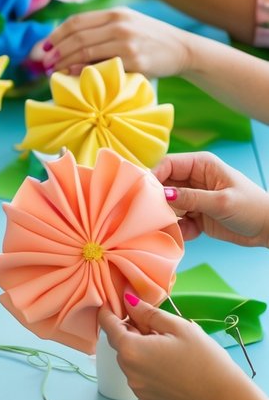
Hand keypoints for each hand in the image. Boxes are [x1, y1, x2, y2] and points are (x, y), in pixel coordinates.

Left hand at [36, 8, 193, 76]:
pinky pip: (102, 66)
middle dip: (56, 51)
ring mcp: (127, 42)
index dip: (56, 35)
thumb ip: (101, 29)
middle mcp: (120, 24)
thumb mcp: (126, 25)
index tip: (44, 48)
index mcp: (115, 13)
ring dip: (65, 62)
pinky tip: (73, 75)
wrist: (182, 49)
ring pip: (85, 51)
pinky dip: (83, 71)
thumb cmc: (149, 40)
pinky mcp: (135, 61)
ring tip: (54, 71)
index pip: (76, 22)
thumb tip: (66, 43)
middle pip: (77, 37)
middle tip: (45, 63)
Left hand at [98, 299, 247, 399]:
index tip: (112, 304)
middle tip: (156, 326)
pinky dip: (148, 369)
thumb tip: (127, 301)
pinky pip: (141, 378)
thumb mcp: (178, 327)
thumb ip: (148, 313)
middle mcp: (129, 373)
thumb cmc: (204, 359)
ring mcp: (138, 391)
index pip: (109, 326)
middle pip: (121, 345)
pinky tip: (171, 367)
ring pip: (131, 362)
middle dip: (131, 332)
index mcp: (132, 350)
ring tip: (168, 348)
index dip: (108, 313)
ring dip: (140, 351)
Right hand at [153, 152, 268, 245]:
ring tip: (171, 227)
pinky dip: (180, 229)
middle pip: (164, 185)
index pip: (167, 165)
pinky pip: (178, 221)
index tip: (144, 194)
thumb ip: (191, 198)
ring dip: (168, 217)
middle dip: (158, 201)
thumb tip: (163, 194)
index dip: (154, 177)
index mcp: (200, 165)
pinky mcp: (196, 215)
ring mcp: (194, 198)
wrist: (268, 229)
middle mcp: (194, 179)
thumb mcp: (221, 201)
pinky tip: (190, 234)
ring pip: (168, 205)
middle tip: (152, 215)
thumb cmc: (252, 207)